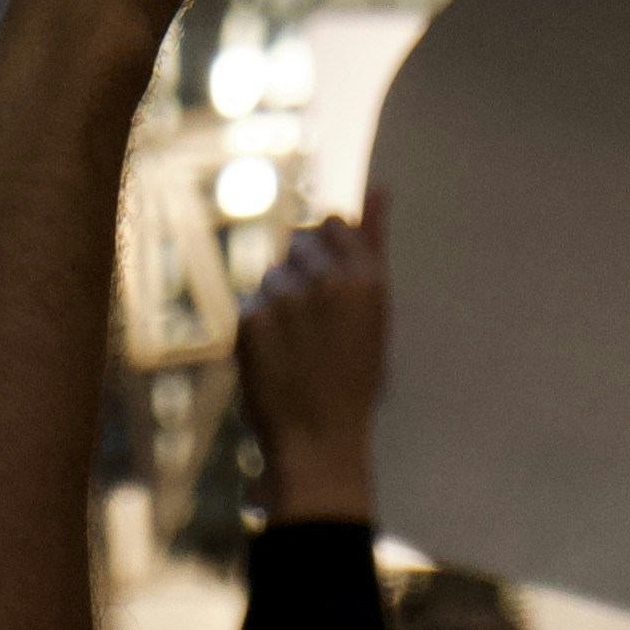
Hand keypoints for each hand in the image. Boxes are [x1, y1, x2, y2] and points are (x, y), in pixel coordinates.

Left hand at [240, 201, 389, 525]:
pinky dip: (259, 324)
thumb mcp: (376, 311)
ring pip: (273, 273)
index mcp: (366, 278)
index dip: (326, 248)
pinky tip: (275, 355)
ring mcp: (286, 298)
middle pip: (298, 242)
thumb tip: (378, 190)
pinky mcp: (251, 318)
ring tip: (296, 343)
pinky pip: (251, 302)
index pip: (333, 223)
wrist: (318, 440)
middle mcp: (326, 280)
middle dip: (302, 270)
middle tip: (311, 318)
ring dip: (280, 298)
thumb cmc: (356, 377)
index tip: (326, 276)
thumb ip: (373, 244)